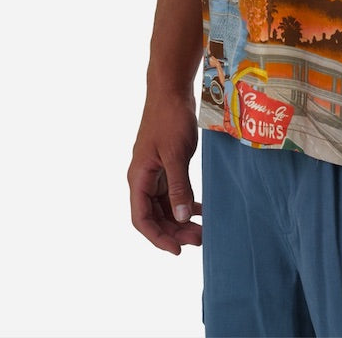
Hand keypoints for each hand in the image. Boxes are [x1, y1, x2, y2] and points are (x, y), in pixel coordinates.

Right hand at [128, 94, 201, 254]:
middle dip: (174, 231)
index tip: (177, 250)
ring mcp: (154, 171)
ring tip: (202, 230)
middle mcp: (143, 178)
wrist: (171, 90)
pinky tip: (200, 210)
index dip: (158, 237)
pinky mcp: (166, 164)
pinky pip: (172, 192)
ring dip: (180, 219)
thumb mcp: (176, 154)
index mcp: (139, 178)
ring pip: (164, 205)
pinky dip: (184, 202)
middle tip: (199, 240)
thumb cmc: (170, 118)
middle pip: (154, 215)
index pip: (141, 219)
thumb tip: (180, 218)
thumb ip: (178, 187)